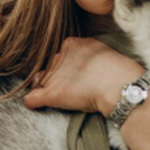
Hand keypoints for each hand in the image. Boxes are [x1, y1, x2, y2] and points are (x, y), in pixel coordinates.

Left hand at [23, 37, 143, 115]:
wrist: (118, 84)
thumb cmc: (118, 70)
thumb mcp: (103, 50)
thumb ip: (90, 53)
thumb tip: (89, 61)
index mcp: (71, 44)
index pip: (60, 55)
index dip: (65, 67)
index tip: (75, 75)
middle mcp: (59, 57)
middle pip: (49, 67)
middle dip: (55, 76)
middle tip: (69, 87)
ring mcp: (53, 76)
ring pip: (39, 81)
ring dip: (45, 88)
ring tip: (58, 96)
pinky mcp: (51, 93)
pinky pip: (31, 98)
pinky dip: (33, 102)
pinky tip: (38, 105)